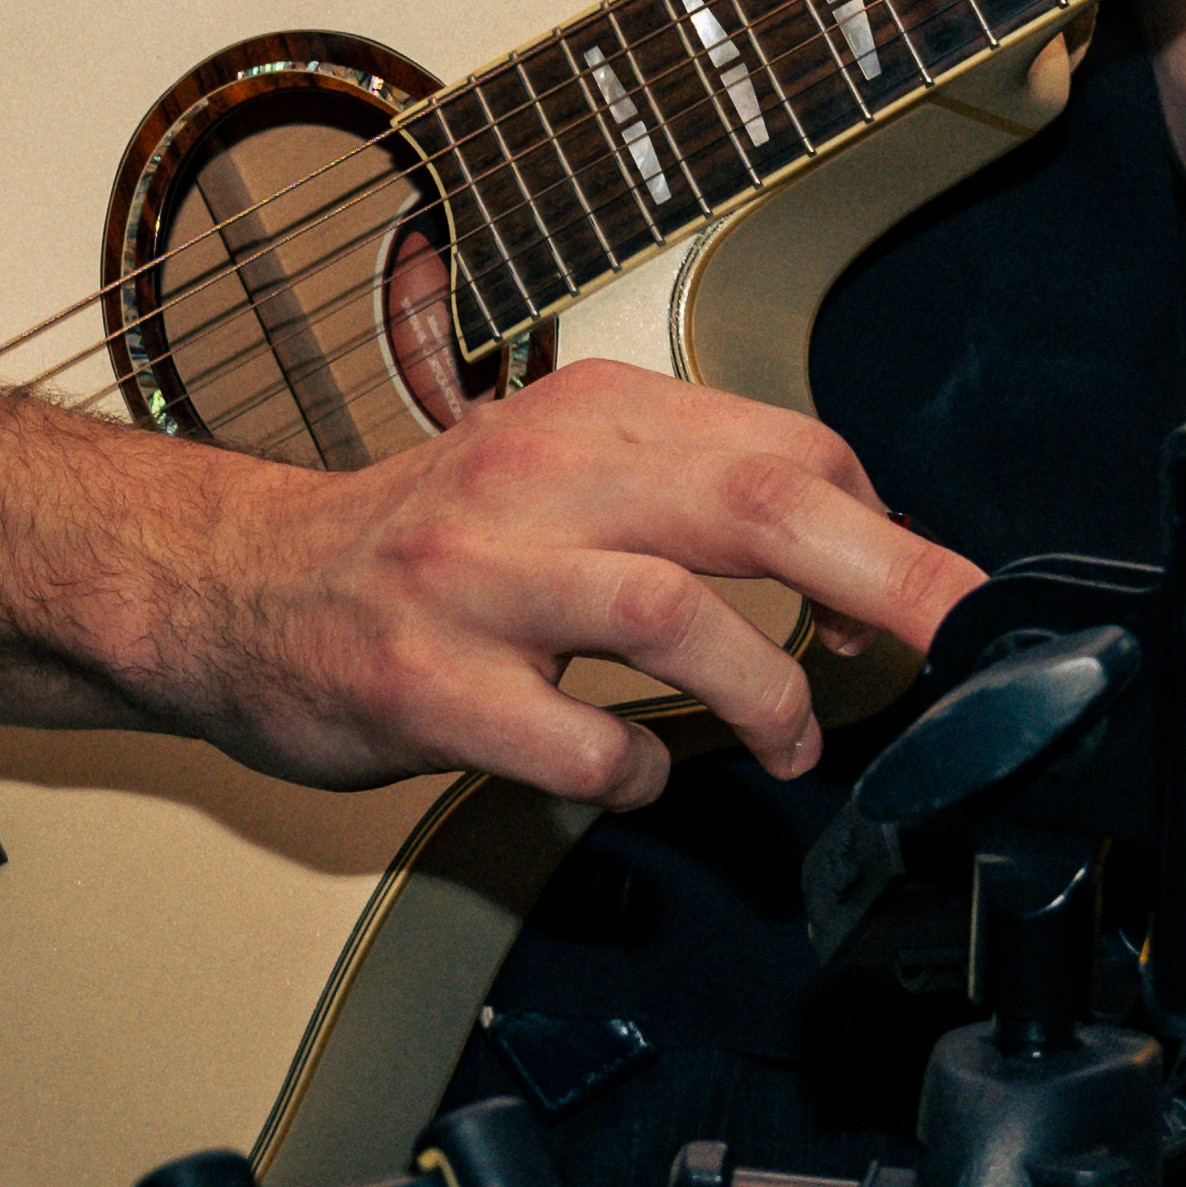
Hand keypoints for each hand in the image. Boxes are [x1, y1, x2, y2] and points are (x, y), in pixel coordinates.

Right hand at [143, 360, 984, 807]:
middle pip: (759, 501)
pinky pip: (577, 742)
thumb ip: (683, 498)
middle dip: (888, 576)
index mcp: (584, 414)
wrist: (231, 587)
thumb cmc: (414, 548)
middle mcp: (533, 475)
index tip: (900, 602)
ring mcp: (475, 580)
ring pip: (674, 610)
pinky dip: (636, 771)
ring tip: (787, 743)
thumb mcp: (553, 474)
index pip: (782, 443)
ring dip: (766, 693)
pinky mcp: (427, 682)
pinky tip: (629, 772)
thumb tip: (854, 570)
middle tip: (954, 641)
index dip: (873, 526)